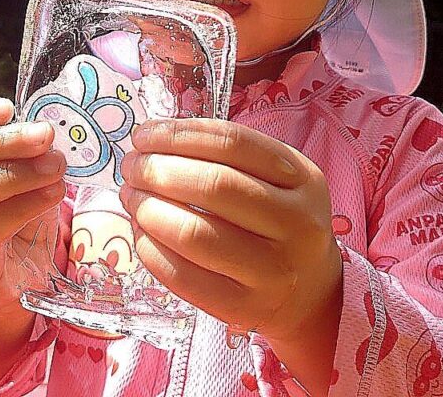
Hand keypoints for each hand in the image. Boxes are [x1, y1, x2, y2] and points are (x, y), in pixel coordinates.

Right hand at [0, 97, 65, 318]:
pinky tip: (52, 194)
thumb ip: (23, 150)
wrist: (20, 282)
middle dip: (2, 142)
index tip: (7, 108)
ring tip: (55, 167)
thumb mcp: (17, 176)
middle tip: (45, 135)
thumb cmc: (15, 220)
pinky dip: (23, 207)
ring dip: (14, 174)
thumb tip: (46, 127)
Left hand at [118, 118, 342, 343]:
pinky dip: (151, 249)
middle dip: (157, 169)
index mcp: (303, 178)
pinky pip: (183, 276)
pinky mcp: (245, 307)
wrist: (310, 291)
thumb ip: (228, 155)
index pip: (233, 143)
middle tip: (132, 167)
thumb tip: (153, 141)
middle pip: (213, 185)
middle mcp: (297, 223)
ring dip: (148, 208)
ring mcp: (273, 271)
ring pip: (195, 233)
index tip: (144, 134)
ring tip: (132, 197)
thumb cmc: (280, 220)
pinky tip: (142, 232)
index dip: (180, 134)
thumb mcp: (277, 178)